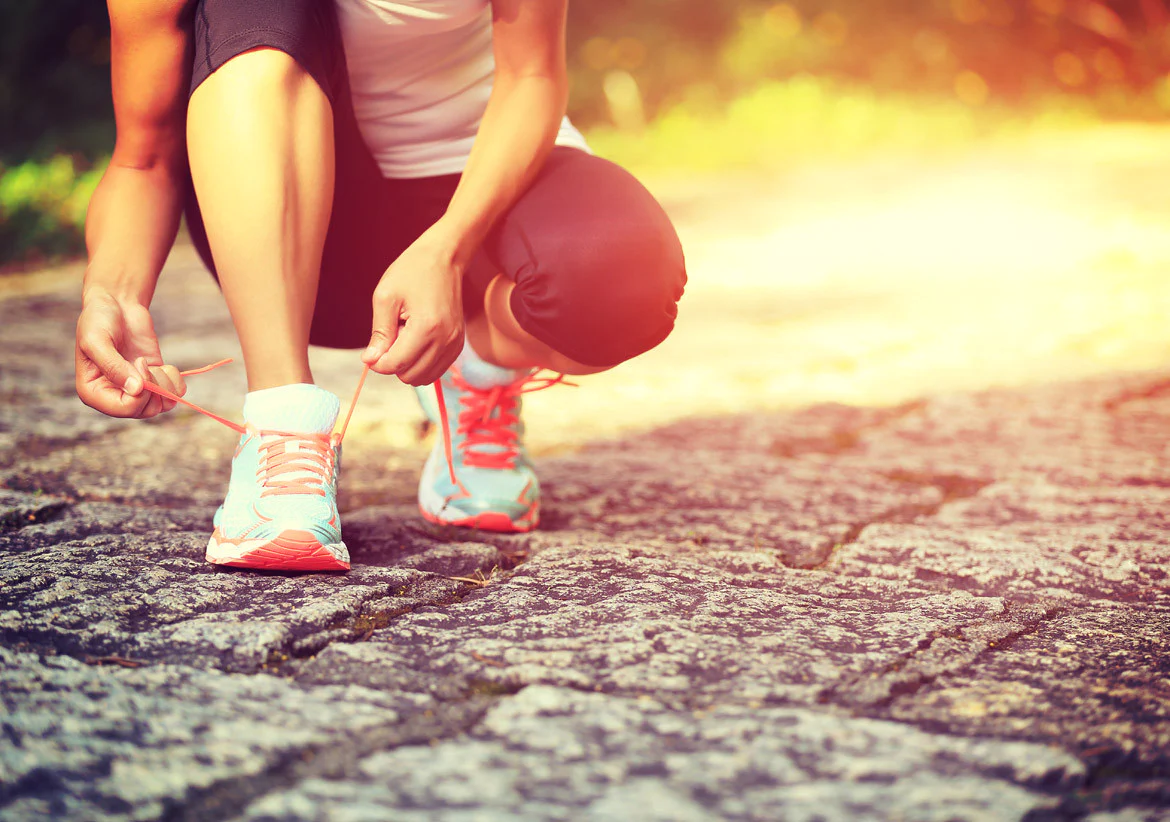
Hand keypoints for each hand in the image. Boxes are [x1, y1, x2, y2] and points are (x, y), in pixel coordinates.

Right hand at [75, 286, 185, 417]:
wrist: (116, 304)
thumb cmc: (98, 320)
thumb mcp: (97, 340)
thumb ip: (114, 366)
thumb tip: (137, 390)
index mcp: (94, 392)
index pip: (123, 409)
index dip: (139, 394)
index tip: (138, 364)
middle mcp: (115, 395)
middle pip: (144, 411)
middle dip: (153, 389)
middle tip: (143, 362)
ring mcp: (136, 389)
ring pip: (161, 406)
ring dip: (165, 386)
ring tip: (155, 365)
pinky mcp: (154, 379)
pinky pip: (174, 394)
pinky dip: (176, 383)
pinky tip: (166, 366)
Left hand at [363, 227, 464, 385]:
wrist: (444, 258)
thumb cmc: (412, 272)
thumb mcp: (386, 297)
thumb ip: (379, 333)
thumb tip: (370, 361)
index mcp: (426, 328)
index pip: (396, 365)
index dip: (377, 363)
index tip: (371, 350)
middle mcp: (445, 340)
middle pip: (410, 376)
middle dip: (394, 363)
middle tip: (391, 337)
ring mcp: (455, 344)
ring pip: (423, 378)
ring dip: (408, 365)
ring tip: (405, 337)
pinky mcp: (458, 345)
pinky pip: (435, 370)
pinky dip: (421, 363)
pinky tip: (416, 341)